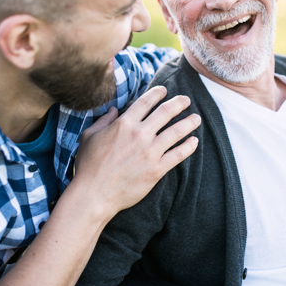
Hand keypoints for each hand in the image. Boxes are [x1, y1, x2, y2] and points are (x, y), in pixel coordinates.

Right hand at [73, 86, 199, 214]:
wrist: (94, 194)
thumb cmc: (88, 166)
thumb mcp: (89, 136)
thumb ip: (103, 120)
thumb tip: (114, 110)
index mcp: (124, 124)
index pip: (146, 102)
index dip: (157, 93)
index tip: (164, 90)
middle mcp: (139, 134)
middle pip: (166, 112)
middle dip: (179, 103)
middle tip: (186, 100)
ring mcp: (150, 152)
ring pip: (176, 131)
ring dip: (189, 122)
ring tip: (196, 118)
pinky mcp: (156, 170)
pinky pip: (178, 155)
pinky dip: (189, 147)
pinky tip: (194, 141)